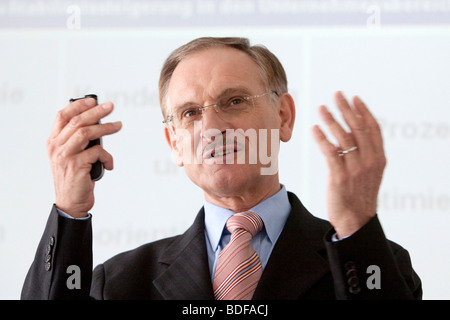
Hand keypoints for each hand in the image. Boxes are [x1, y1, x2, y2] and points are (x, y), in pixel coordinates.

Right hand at [46, 98, 121, 217]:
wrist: (71, 203)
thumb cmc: (75, 178)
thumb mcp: (72, 156)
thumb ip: (78, 141)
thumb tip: (99, 124)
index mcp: (54, 142)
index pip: (62, 116)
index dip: (78, 105)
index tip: (92, 100)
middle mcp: (56, 147)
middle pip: (77, 121)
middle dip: (96, 112)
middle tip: (110, 107)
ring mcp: (65, 156)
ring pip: (86, 133)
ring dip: (105, 128)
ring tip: (118, 126)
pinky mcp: (76, 166)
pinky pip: (97, 152)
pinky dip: (107, 156)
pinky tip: (109, 164)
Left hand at [312, 91, 385, 237]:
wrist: (355, 220)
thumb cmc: (359, 194)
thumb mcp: (369, 172)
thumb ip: (365, 153)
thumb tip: (354, 132)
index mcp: (378, 158)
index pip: (373, 129)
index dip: (363, 111)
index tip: (354, 98)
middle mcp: (369, 161)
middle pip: (358, 128)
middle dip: (347, 109)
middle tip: (337, 94)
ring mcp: (355, 169)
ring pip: (343, 137)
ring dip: (332, 120)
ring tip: (321, 108)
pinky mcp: (340, 177)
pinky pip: (330, 152)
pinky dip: (322, 138)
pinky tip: (315, 128)